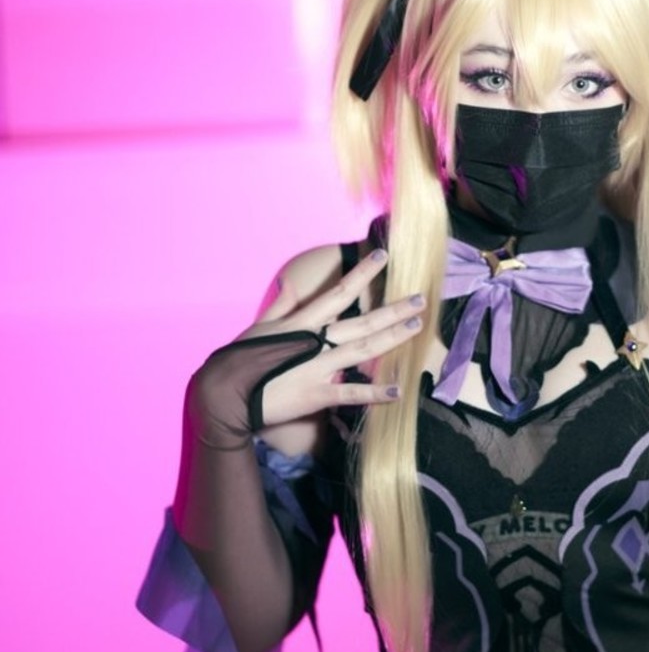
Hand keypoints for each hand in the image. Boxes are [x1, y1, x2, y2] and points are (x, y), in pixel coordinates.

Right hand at [187, 249, 425, 447]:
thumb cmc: (240, 359)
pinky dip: (374, 394)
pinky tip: (398, 391)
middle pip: (362, 322)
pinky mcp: (316, 395)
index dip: (363, 273)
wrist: (224, 394)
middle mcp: (315, 341)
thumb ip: (280, 306)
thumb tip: (289, 282)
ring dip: (392, 338)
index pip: (339, 292)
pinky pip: (351, 394)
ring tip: (416, 327)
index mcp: (302, 322)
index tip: (383, 256)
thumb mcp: (259, 326)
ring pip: (362, 350)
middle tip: (421, 300)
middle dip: (393, 310)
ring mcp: (317, 367)